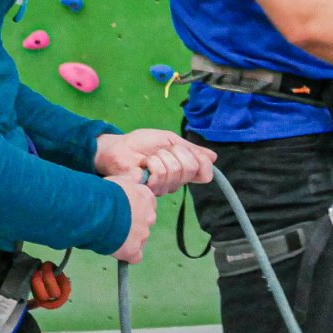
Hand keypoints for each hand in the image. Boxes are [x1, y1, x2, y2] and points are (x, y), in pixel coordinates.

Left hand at [95, 129, 216, 196]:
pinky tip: (142, 166)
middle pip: (190, 168)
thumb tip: (214, 157)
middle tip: (161, 150)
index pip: (205, 173)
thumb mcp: (170, 140)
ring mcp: (163, 188)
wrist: (118, 147)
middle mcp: (176, 182)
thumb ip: (191, 149)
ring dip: (160, 157)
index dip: (200, 161)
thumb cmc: (142, 144)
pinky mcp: (149, 191)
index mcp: (183, 169)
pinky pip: (159, 176)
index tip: (184, 149)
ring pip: (174, 171)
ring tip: (148, 158)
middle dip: (175, 152)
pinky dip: (151, 164)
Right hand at [107, 174, 157, 263]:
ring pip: (140, 240)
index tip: (124, 209)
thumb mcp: (122, 179)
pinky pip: (135, 257)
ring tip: (112, 235)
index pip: (148, 205)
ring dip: (129, 239)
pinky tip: (117, 250)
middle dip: (134, 224)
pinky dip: (127, 256)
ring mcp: (143, 235)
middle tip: (116, 223)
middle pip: (145, 223)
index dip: (135, 208)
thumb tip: (140, 173)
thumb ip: (133, 178)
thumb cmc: (107, 192)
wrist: (99, 211)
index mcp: (148, 199)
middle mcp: (150, 217)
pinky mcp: (134, 251)